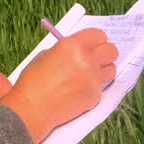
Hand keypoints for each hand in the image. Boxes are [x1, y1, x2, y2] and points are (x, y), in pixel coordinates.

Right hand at [0, 29, 117, 143]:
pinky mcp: (95, 95)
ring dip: (103, 71)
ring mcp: (93, 79)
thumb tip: (82, 50)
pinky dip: (92, 88)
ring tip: (87, 76)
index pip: (99, 35)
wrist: (31, 108)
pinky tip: (77, 92)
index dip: (97, 40)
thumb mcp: (46, 55)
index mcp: (73, 45)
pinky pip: (101, 87)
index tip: (94, 45)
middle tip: (97, 59)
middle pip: (112, 51)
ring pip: (111, 70)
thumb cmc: (33, 81)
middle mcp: (87, 60)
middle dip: (105, 54)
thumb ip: (67, 50)